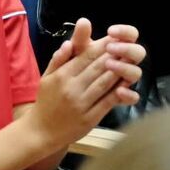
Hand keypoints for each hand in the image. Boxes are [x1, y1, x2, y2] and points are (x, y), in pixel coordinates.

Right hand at [29, 18, 144, 148]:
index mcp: (62, 76)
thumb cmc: (46, 102)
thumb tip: (68, 42)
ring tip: (129, 61)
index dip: (102, 46)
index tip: (114, 38)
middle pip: (97, 67)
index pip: (86, 56)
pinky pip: (107, 102)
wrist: (41, 132)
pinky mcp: (90, 119)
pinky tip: (127, 84)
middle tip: (126, 46)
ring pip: (104, 83)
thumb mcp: (46, 77)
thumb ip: (59, 59)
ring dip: (119, 71)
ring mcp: (81, 104)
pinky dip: (119, 92)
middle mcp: (72, 88)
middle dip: (114, 55)